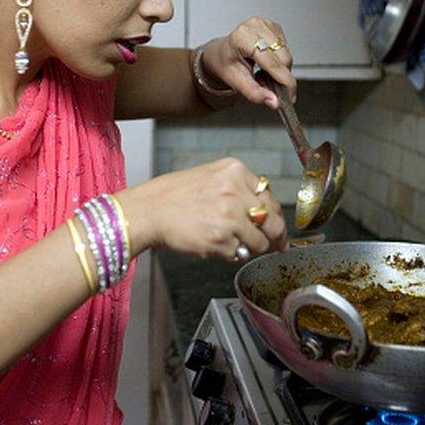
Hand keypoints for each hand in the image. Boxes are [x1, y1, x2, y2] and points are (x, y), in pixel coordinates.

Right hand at [117, 158, 287, 260]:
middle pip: (273, 221)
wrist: (148, 210)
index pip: (270, 197)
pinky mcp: (221, 240)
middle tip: (276, 245)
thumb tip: (264, 210)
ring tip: (231, 242)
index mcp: (235, 171)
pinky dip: (229, 253)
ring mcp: (229, 217)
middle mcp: (235, 191)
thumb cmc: (173, 196)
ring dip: (251, 248)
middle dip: (275, 236)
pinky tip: (212, 243)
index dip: (274, 216)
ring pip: (260, 242)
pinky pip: (238, 253)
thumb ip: (239, 188)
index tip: (276, 226)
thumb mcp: (210, 176)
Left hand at [200, 17, 296, 109]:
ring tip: (264, 73)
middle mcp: (255, 26)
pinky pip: (286, 48)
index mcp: (243, 38)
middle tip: (272, 88)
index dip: (284, 81)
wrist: (220, 53)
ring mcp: (265, 24)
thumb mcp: (235, 82)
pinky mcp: (273, 26)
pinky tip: (267, 62)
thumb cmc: (225, 64)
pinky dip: (280, 60)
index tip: (290, 96)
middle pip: (283, 58)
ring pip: (287, 54)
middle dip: (282, 76)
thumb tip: (274, 101)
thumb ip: (254, 93)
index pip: (272, 62)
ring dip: (281, 69)